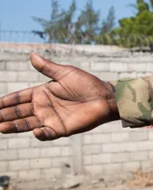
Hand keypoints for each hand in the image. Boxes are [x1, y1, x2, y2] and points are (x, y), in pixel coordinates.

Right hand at [0, 53, 119, 140]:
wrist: (105, 97)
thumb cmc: (87, 83)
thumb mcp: (65, 73)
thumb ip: (47, 68)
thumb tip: (32, 55)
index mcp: (42, 93)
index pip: (19, 98)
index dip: (5, 101)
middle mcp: (43, 107)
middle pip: (18, 112)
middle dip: (4, 115)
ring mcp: (51, 119)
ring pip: (27, 124)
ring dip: (14, 126)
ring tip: (1, 127)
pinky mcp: (61, 129)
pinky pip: (47, 133)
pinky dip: (40, 134)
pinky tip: (34, 131)